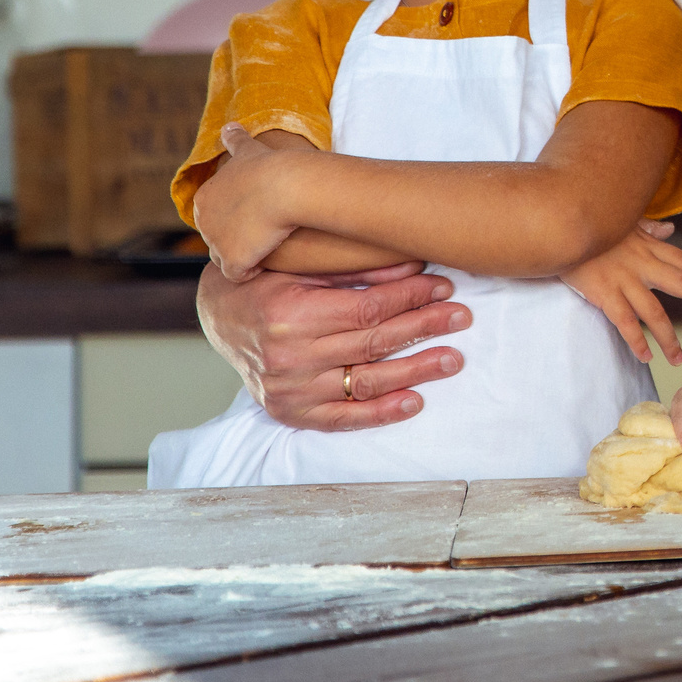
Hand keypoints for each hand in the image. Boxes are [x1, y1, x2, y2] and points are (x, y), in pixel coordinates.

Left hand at [190, 125, 305, 280]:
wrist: (286, 186)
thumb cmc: (270, 167)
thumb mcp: (248, 148)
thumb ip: (235, 139)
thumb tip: (229, 124)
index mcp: (203, 198)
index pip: (217, 215)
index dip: (240, 215)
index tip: (261, 210)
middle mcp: (203, 223)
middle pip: (220, 237)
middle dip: (240, 236)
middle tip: (267, 227)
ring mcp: (216, 244)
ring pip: (228, 257)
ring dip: (245, 254)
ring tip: (268, 243)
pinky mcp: (233, 261)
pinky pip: (239, 274)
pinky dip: (252, 269)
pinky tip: (268, 257)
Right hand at [195, 261, 469, 431]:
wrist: (219, 315)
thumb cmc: (266, 281)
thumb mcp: (303, 266)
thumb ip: (355, 269)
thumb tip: (414, 263)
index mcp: (289, 313)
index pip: (367, 309)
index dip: (410, 297)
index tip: (444, 286)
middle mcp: (287, 356)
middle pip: (373, 343)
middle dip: (424, 328)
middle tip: (462, 317)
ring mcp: (288, 389)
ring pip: (365, 381)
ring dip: (416, 371)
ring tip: (453, 359)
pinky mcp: (288, 412)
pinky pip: (341, 418)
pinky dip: (380, 412)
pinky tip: (414, 401)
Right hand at [560, 229, 681, 366]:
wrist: (561, 225)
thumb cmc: (594, 225)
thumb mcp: (626, 223)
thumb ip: (650, 229)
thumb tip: (671, 230)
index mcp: (650, 248)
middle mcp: (643, 265)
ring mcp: (624, 280)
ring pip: (654, 312)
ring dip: (669, 337)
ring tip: (680, 358)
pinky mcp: (603, 294)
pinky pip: (623, 322)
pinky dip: (635, 341)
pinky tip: (645, 357)